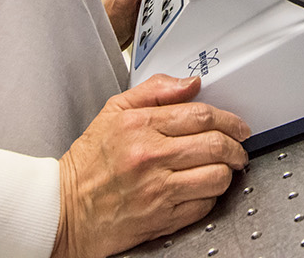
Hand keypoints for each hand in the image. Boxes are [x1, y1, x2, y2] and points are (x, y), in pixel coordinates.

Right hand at [51, 74, 250, 257]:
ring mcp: (157, 190)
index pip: (200, 115)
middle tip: (238, 146)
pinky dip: (211, 196)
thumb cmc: (89, 162)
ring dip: (228, 171)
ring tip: (226, 167)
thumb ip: (155, 90)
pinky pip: (203, 205)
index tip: (237, 125)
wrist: (64, 209)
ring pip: (216, 176)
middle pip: (214, 144)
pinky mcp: (161, 219)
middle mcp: (150, 157)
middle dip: (236, 145)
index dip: (228, 119)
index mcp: (139, 126)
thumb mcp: (114, 111)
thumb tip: (191, 83)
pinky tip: (204, 188)